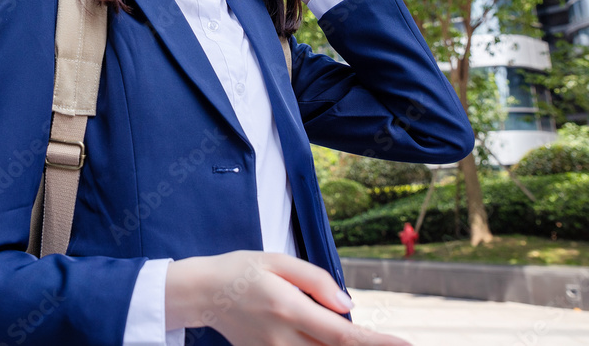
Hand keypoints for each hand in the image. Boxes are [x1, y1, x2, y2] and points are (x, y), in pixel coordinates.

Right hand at [166, 251, 412, 345]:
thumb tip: (348, 306)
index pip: (344, 336)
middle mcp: (284, 338)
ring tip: (367, 339)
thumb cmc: (239, 270)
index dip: (378, 344)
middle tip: (396, 343)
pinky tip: (331, 340)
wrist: (201, 293)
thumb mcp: (278, 260)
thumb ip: (316, 280)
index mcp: (289, 308)